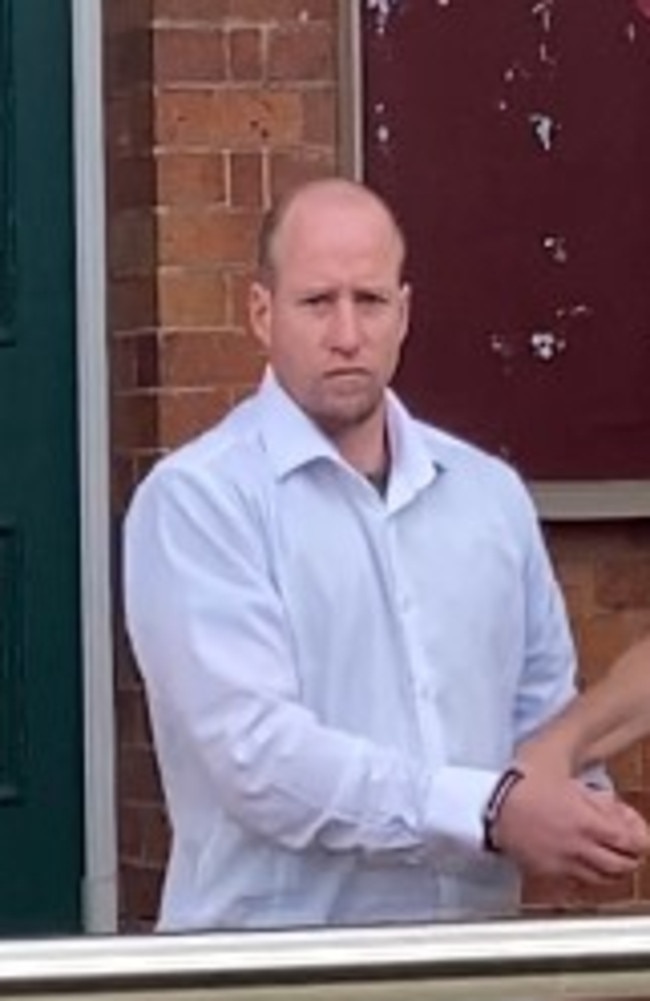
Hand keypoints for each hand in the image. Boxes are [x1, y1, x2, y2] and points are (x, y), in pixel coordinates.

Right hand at [492, 772, 649, 884]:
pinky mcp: (548, 874)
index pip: (630, 843)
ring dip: (612, 871)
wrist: (492, 805)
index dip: (639, 840)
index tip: (637, 836)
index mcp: (587, 822)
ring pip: (603, 880)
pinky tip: (584, 865)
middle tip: (629, 851)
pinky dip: (588, 877)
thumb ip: (599, 802)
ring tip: (610, 859)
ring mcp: (564, 865)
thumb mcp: (569, 782)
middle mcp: (579, 848)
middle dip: (631, 858)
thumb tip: (618, 815)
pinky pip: (578, 883)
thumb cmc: (527, 785)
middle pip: (622, 866)